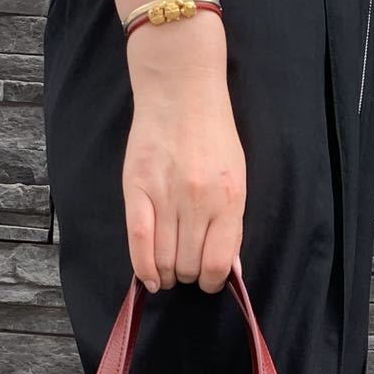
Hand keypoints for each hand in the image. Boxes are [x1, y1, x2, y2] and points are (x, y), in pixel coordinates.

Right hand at [122, 13, 244, 295]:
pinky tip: (149, 278)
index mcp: (229, 199)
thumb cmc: (213, 135)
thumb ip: (231, 222)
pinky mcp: (137, 188)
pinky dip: (143, 267)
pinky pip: (138, 241)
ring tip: (168, 270)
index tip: (208, 280)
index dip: (212, 281)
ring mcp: (165, 195)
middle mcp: (198, 201)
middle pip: (189, 264)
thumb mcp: (236, 178)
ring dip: (167, 273)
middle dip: (188, 274)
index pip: (218, 263)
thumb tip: (226, 267)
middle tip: (186, 268)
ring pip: (164, 259)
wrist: (181, 92)